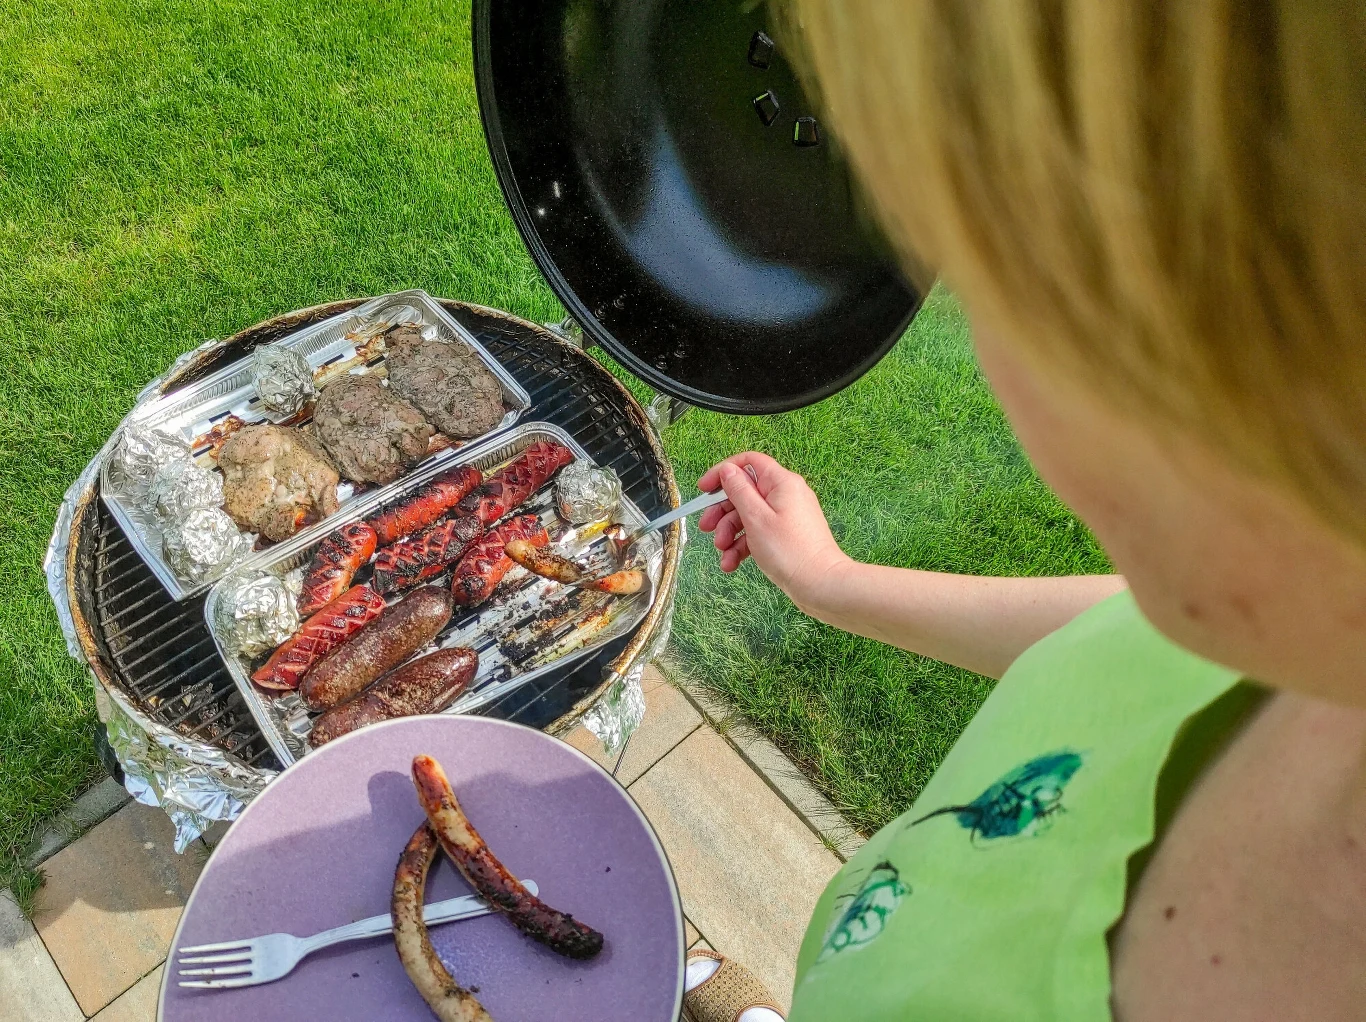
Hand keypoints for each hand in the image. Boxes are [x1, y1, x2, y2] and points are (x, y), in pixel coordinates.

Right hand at [697, 452, 850, 608]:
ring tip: (723, 552)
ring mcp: (786, 516)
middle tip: (706, 527)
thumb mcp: (756, 518)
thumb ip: (739, 491)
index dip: (723, 472)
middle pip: (744, 492)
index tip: (704, 489)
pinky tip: (731, 563)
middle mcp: (785, 495)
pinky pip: (758, 533)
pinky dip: (743, 546)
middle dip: (722, 512)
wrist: (820, 585)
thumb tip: (728, 470)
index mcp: (781, 483)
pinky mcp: (785, 535)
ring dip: (730, 533)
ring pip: (748, 516)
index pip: (748, 463)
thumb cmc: (790, 551)